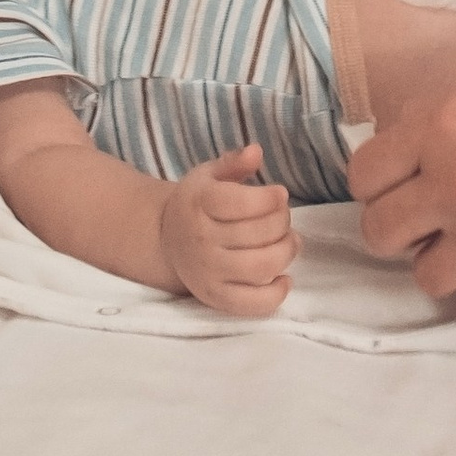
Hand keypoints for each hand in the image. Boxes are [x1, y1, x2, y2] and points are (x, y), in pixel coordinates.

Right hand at [160, 142, 296, 315]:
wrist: (166, 241)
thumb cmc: (197, 204)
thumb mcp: (209, 175)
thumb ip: (234, 162)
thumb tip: (257, 151)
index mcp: (199, 203)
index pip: (242, 203)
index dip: (271, 198)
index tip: (280, 194)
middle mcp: (201, 239)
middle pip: (258, 234)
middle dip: (283, 222)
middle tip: (285, 217)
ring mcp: (209, 272)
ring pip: (261, 266)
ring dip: (286, 252)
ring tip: (290, 241)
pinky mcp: (216, 298)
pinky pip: (253, 304)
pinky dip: (276, 293)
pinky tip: (283, 277)